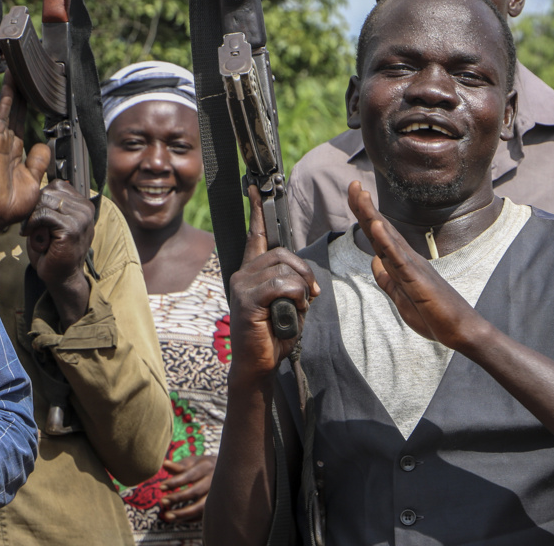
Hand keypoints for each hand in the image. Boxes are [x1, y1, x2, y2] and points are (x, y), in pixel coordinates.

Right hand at [0, 72, 51, 238]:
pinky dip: (6, 104)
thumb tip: (43, 145)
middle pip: (15, 112)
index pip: (23, 123)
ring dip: (12, 92)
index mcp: (16, 152)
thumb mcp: (33, 179)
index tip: (36, 92)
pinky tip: (10, 90)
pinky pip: (1, 121)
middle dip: (21, 93)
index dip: (29, 107)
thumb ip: (38, 162)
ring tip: (16, 71)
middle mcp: (6, 144)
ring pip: (7, 111)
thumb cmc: (13, 203)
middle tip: (25, 72)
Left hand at [23, 180, 94, 327]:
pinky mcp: (71, 229)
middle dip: (35, 206)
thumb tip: (44, 187)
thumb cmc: (54, 250)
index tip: (36, 215)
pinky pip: (44, 214)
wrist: (62, 276)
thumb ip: (52, 205)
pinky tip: (29, 235)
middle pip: (50, 191)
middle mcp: (86, 210)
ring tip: (30, 230)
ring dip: (32, 216)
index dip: (42, 198)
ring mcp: (81, 219)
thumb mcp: (54, 221)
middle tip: (30, 224)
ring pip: (46, 201)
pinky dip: (32, 223)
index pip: (58, 185)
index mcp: (85, 205)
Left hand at [158, 455, 216, 522]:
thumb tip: (165, 464)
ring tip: (167, 516)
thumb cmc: (205, 466)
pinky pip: (204, 515)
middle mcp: (214, 480)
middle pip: (195, 491)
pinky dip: (190, 518)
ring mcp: (218, 494)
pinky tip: (178, 519)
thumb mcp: (194, 462)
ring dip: (183, 513)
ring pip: (201, 506)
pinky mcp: (218, 505)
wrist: (229, 471)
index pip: (189, 475)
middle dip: (177, 498)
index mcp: (207, 466)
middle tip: (162, 502)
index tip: (161, 487)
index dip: (175, 482)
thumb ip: (180, 466)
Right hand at [228, 186, 319, 382]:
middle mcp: (242, 274)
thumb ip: (294, 284)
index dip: (259, 210)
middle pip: (281, 252)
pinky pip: (280, 284)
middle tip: (311, 293)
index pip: (256, 235)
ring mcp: (242, 285)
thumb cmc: (274, 336)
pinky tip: (293, 309)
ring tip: (300, 305)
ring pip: (283, 267)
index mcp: (252, 273)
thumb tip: (307, 279)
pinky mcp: (246, 300)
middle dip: (304, 270)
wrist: (259, 366)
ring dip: (302, 286)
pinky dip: (295, 295)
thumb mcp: (290, 304)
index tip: (258, 187)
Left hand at [346, 181, 481, 349]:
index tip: (353, 195)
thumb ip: (387, 279)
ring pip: (388, 238)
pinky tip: (376, 226)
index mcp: (401, 264)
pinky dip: (386, 241)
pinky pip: (399, 258)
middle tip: (352, 183)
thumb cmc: (434, 314)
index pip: (378, 236)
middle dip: (365, 207)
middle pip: (381, 230)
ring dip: (373, 216)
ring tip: (360, 195)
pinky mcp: (418, 279)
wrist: (460, 330)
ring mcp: (413, 267)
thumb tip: (374, 260)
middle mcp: (407, 259)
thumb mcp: (401, 297)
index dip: (365, 216)